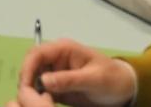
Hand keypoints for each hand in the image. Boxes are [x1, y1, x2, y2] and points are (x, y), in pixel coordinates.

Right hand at [10, 40, 136, 106]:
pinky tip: (43, 104)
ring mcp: (55, 72)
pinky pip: (40, 90)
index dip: (27, 67)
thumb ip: (69, 80)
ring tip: (36, 103)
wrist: (125, 90)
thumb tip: (43, 81)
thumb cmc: (112, 79)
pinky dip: (37, 97)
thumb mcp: (93, 80)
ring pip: (33, 78)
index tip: (25, 86)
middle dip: (27, 80)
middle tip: (28, 98)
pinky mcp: (56, 86)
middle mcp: (55, 59)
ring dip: (31, 89)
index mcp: (64, 49)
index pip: (37, 53)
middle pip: (31, 65)